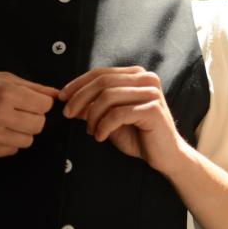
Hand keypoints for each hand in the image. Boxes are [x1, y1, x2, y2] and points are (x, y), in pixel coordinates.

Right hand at [0, 71, 58, 156]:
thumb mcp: (0, 78)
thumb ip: (31, 86)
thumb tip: (55, 93)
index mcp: (7, 93)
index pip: (45, 105)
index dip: (40, 103)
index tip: (31, 102)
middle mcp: (1, 115)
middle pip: (39, 124)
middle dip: (34, 118)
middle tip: (19, 112)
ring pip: (28, 140)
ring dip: (22, 132)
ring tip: (7, 122)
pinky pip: (12, 151)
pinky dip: (9, 142)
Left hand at [58, 66, 188, 173]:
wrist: (165, 156)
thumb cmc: (139, 136)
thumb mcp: (111, 118)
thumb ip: (94, 106)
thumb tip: (69, 99)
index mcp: (136, 75)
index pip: (101, 73)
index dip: (78, 84)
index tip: (62, 98)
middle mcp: (146, 78)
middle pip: (102, 81)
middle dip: (80, 98)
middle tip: (68, 115)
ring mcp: (151, 92)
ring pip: (108, 96)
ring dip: (92, 116)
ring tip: (91, 131)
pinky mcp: (153, 109)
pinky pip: (118, 114)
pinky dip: (104, 126)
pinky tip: (101, 136)